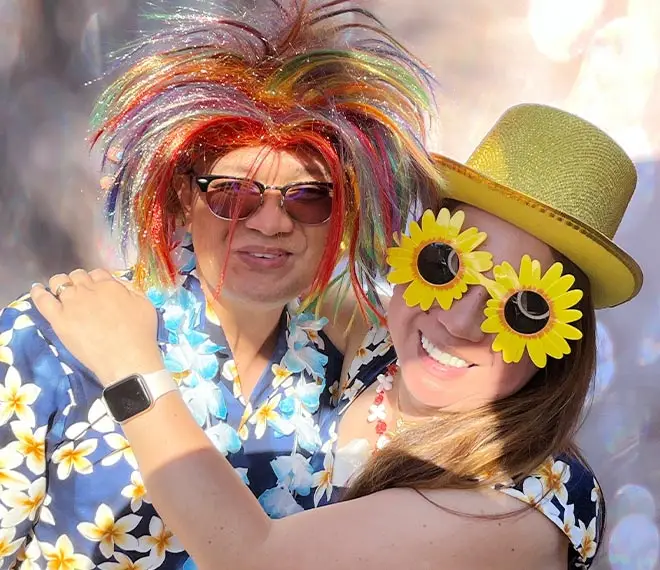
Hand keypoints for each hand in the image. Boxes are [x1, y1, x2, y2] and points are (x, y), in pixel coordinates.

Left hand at [31, 269, 163, 386]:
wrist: (127, 359)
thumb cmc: (140, 335)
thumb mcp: (145, 305)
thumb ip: (130, 291)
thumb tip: (119, 287)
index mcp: (110, 285)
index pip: (98, 273)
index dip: (97, 280)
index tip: (97, 289)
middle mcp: (88, 289)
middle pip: (78, 275)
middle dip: (79, 281)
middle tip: (82, 294)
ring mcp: (71, 303)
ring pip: (59, 282)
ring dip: (60, 284)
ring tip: (61, 292)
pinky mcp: (58, 319)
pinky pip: (42, 299)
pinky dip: (38, 292)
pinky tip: (37, 290)